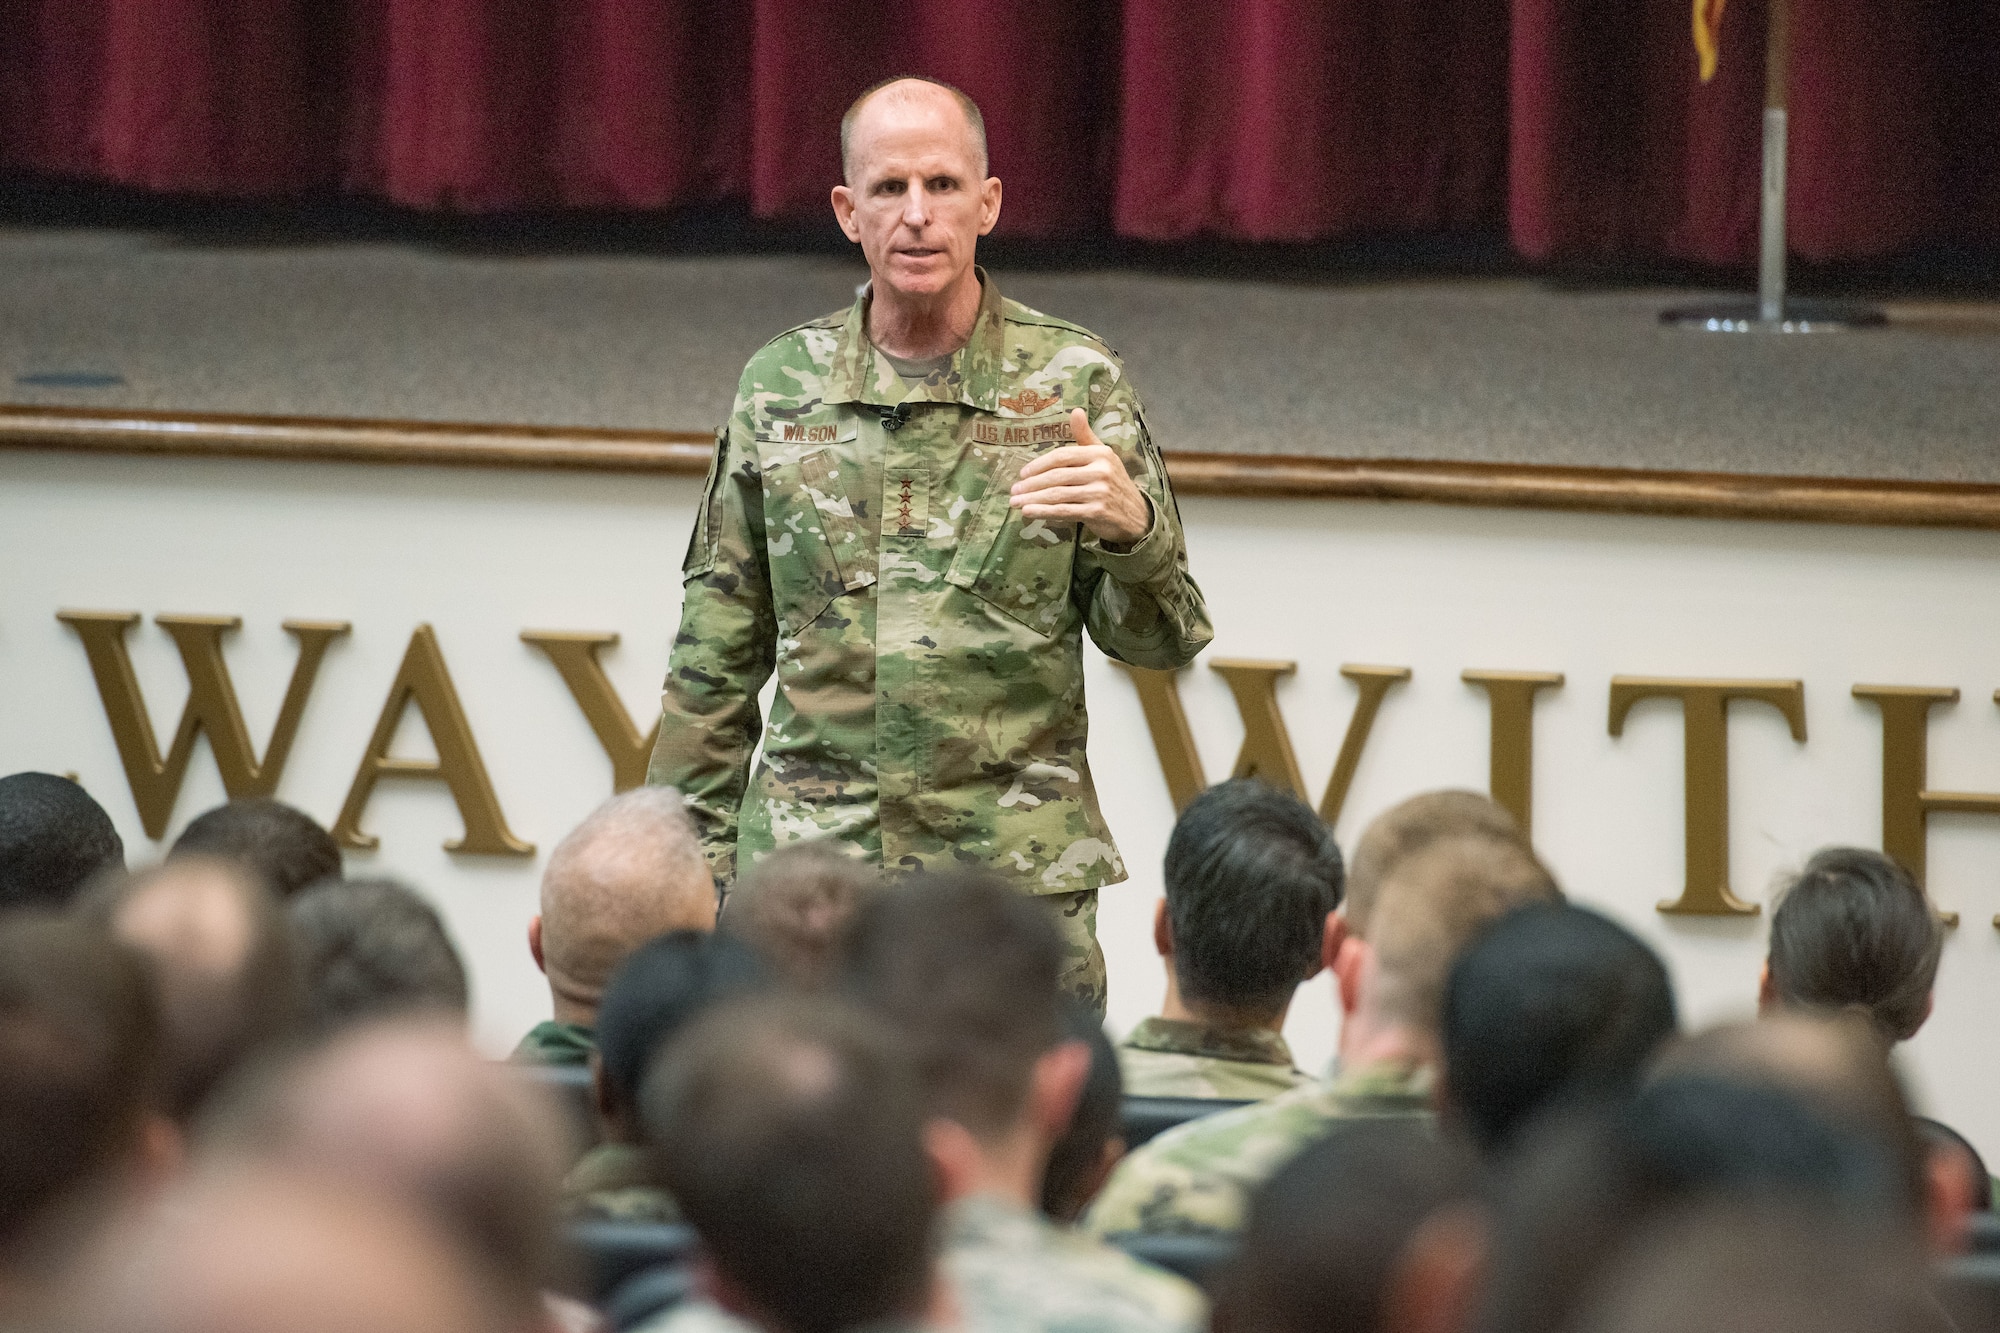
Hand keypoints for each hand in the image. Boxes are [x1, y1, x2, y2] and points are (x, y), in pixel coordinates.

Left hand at [1009, 409, 1150, 545]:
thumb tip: (1075, 410)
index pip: (1062, 456)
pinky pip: (1064, 511)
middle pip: (1057, 476)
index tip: (1022, 474)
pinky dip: (1043, 512)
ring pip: (1058, 494)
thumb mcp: (1102, 456)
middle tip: (1014, 491)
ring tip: (1015, 503)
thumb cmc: (1113, 483)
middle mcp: (1101, 471)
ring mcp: (1099, 492)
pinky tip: (1028, 512)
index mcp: (1100, 454)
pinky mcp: (1097, 512)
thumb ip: (1085, 436)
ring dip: (1032, 499)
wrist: (1136, 515)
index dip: (1039, 465)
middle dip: (1032, 484)